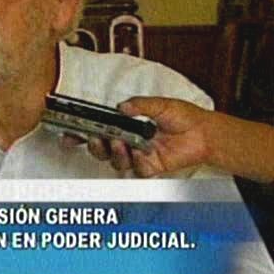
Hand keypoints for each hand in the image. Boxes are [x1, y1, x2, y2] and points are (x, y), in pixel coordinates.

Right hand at [61, 97, 212, 177]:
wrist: (204, 133)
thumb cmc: (184, 117)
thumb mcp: (160, 104)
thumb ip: (140, 105)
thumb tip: (122, 107)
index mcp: (126, 124)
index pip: (98, 129)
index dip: (81, 133)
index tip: (69, 134)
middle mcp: (128, 141)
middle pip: (101, 149)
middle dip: (94, 145)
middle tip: (95, 138)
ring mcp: (137, 155)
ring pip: (115, 161)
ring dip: (114, 153)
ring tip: (121, 143)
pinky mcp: (150, 167)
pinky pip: (136, 169)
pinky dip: (137, 161)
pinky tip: (143, 152)